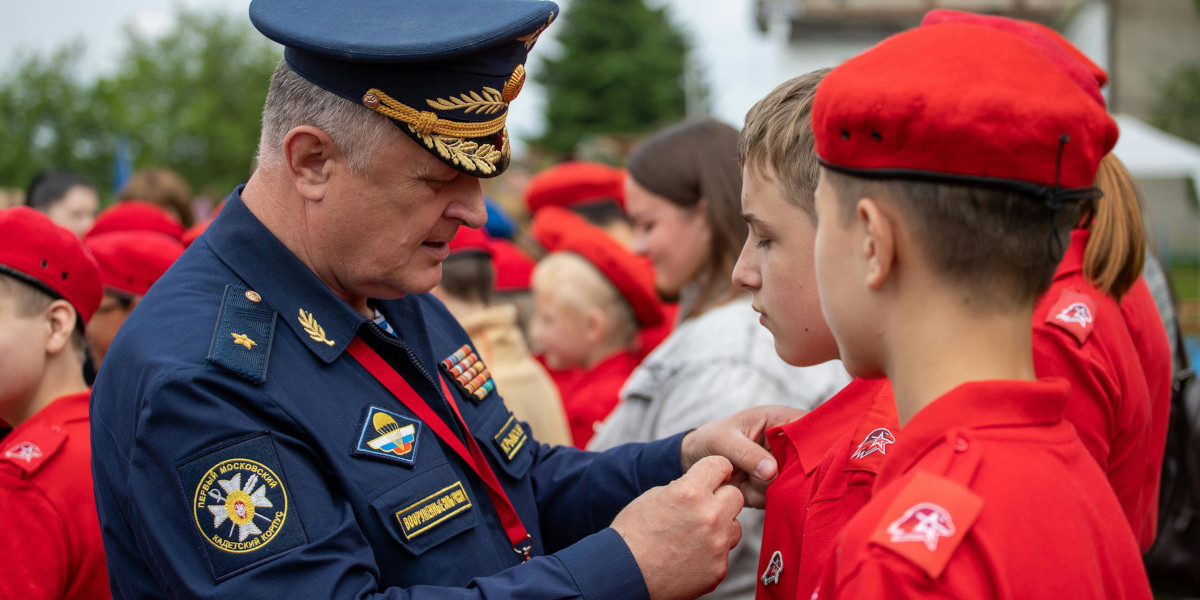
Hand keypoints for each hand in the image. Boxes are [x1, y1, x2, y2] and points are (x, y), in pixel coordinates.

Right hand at [611, 456, 743, 599]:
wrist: (624, 574)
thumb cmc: (633, 535)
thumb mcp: (654, 497)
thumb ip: (684, 488)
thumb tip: (702, 486)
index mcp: (690, 492)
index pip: (721, 465)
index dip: (716, 469)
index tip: (715, 474)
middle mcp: (709, 516)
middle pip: (735, 496)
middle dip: (721, 498)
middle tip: (703, 507)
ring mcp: (716, 545)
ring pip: (734, 526)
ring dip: (720, 526)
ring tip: (694, 534)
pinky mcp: (718, 569)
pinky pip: (724, 552)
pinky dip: (711, 552)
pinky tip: (690, 554)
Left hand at [680, 405, 807, 507]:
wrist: (697, 461)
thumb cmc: (712, 439)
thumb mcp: (724, 439)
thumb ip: (747, 453)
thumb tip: (772, 471)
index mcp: (783, 422)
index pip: (812, 430)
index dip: (812, 445)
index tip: (787, 460)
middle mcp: (790, 446)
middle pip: (807, 464)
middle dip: (781, 474)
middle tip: (754, 472)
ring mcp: (785, 469)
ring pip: (791, 486)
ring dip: (764, 487)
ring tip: (742, 475)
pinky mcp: (777, 488)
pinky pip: (778, 500)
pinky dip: (758, 497)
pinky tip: (743, 487)